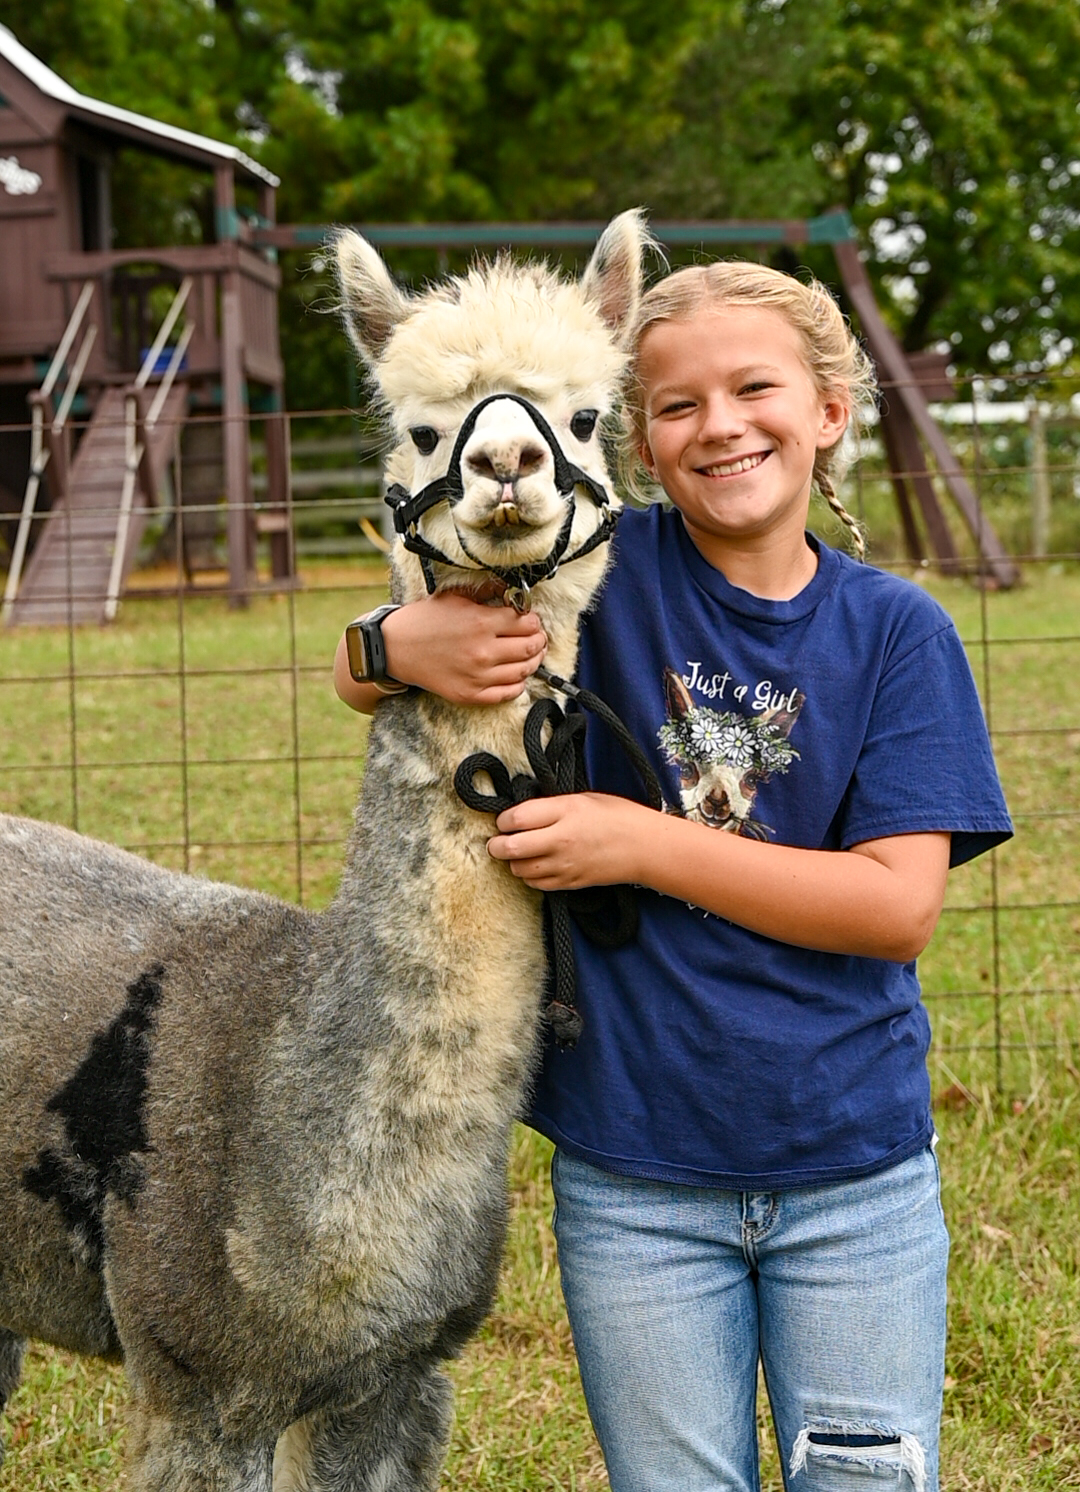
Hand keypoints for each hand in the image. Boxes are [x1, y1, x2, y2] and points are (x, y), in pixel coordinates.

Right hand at [383, 591, 546, 704]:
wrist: (397, 648)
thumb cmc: (425, 621)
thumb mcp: (456, 598)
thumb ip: (487, 594)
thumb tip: (513, 591)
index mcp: (481, 623)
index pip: (527, 623)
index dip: (534, 620)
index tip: (531, 620)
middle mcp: (483, 651)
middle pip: (530, 647)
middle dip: (538, 640)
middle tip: (536, 637)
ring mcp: (478, 676)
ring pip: (524, 671)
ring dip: (533, 661)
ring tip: (530, 654)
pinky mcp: (471, 694)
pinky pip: (508, 693)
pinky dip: (518, 683)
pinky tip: (515, 674)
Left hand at [487, 793, 656, 889]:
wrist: (644, 847)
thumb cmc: (617, 816)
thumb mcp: (582, 798)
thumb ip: (550, 805)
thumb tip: (520, 813)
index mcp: (565, 811)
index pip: (516, 818)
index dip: (502, 819)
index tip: (504, 820)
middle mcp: (561, 839)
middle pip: (510, 847)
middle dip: (496, 844)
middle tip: (496, 841)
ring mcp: (564, 864)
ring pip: (519, 869)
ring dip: (513, 861)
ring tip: (520, 852)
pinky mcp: (569, 882)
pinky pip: (536, 883)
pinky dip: (529, 875)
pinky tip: (535, 865)